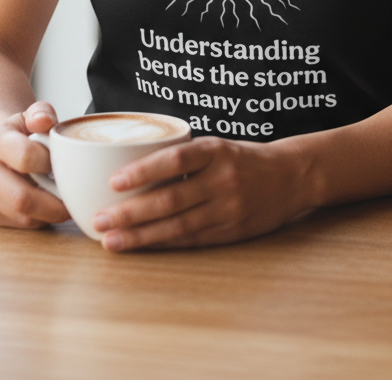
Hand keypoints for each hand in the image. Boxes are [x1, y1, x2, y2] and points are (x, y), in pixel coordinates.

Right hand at [0, 101, 70, 228]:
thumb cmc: (23, 131)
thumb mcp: (33, 114)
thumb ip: (42, 112)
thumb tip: (44, 122)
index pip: (25, 157)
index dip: (51, 163)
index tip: (63, 161)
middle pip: (22, 197)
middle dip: (55, 203)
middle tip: (75, 197)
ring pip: (24, 216)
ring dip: (51, 213)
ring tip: (66, 201)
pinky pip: (21, 224)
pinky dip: (42, 218)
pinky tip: (50, 206)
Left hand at [92, 136, 304, 251]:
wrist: (291, 177)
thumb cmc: (243, 158)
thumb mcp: (217, 145)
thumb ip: (183, 156)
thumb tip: (130, 164)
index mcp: (216, 150)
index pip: (175, 159)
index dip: (143, 171)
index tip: (113, 181)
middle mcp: (222, 179)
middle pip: (170, 199)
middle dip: (130, 212)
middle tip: (99, 219)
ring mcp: (228, 208)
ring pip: (177, 226)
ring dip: (140, 235)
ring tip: (110, 240)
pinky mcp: (231, 232)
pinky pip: (191, 240)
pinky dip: (163, 243)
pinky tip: (141, 246)